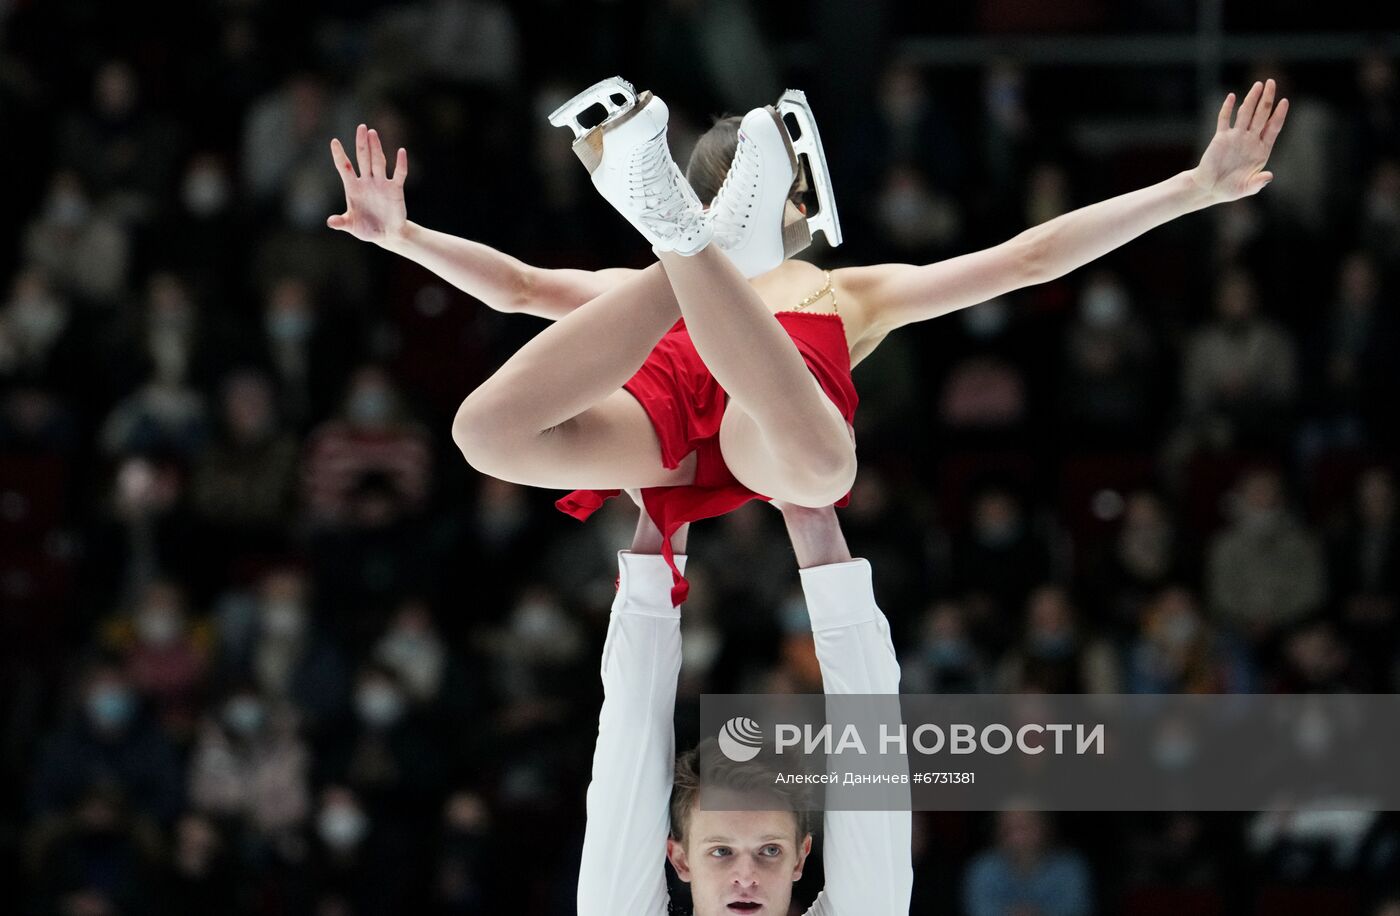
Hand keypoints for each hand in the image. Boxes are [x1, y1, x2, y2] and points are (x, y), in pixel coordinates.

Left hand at [327, 124, 408, 244]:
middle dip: (362, 143)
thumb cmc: (367, 229)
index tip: (334, 142)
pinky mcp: (395, 189)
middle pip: (363, 158)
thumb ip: (341, 222)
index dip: (339, 155)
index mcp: (352, 188)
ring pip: (378, 162)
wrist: (387, 235)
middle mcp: (366, 182)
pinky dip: (400, 164)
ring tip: (373, 133)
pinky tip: (401, 152)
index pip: (344, 167)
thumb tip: (330, 222)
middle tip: (361, 127)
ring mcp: (381, 184)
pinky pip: (399, 174)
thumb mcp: (352, 226)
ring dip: (376, 148)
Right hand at [1189, 79, 1289, 202]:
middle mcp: (1250, 140)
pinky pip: (1224, 119)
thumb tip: (1269, 177)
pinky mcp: (1220, 137)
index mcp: (1261, 150)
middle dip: (1267, 99)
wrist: (1210, 188)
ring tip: (1258, 85)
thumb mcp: (1247, 188)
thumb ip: (1258, 183)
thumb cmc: (1230, 189)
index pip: (1273, 127)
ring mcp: (1235, 137)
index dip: (1279, 115)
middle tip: (1271, 83)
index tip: (1284, 101)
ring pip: (1245, 113)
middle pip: (1261, 115)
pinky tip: (1232, 97)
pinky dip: (1227, 108)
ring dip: (1251, 99)